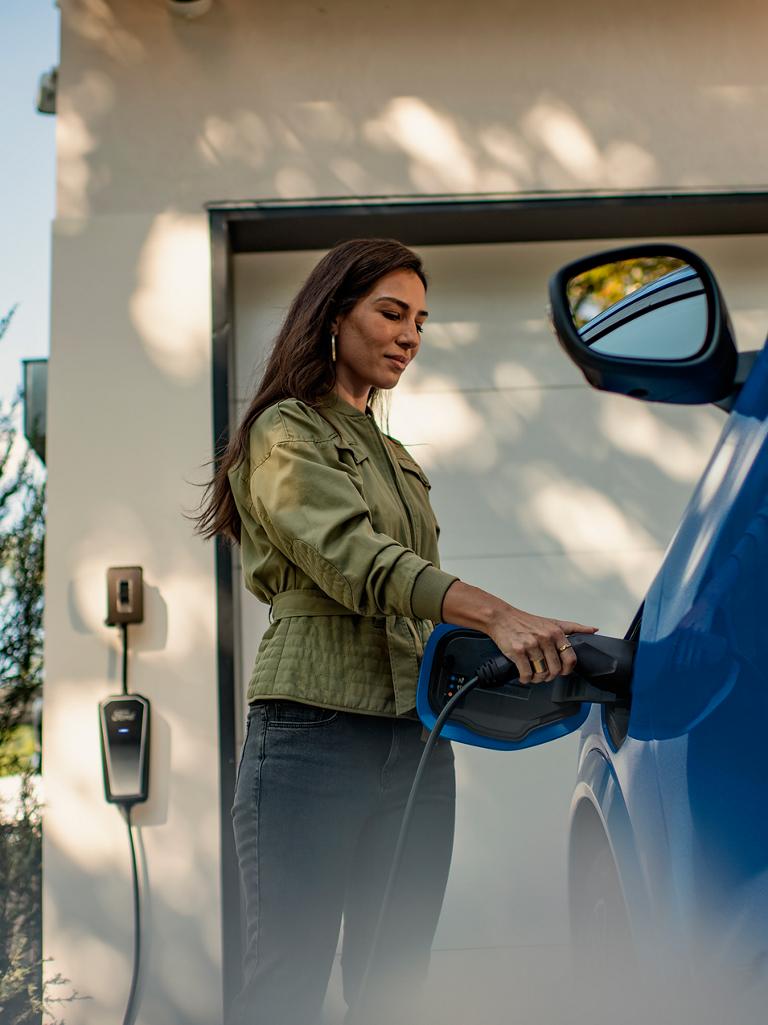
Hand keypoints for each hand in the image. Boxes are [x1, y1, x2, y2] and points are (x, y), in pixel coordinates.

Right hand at [440, 580, 598, 683]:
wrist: (501, 617)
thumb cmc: (526, 621)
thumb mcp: (552, 622)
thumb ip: (574, 627)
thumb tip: (593, 630)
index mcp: (556, 632)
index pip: (570, 659)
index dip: (567, 670)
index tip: (562, 671)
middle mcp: (545, 638)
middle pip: (555, 670)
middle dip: (550, 676)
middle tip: (544, 674)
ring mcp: (531, 645)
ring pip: (541, 673)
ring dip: (537, 679)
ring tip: (533, 674)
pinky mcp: (517, 651)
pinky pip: (526, 674)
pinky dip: (525, 678)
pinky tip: (524, 675)